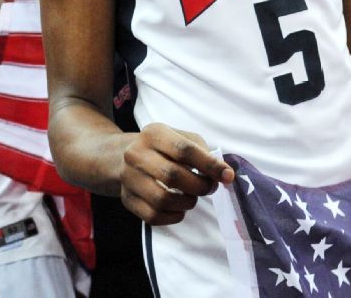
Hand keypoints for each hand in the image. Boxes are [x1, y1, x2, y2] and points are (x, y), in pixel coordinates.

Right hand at [120, 123, 235, 225]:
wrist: (123, 156)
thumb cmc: (163, 148)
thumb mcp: (182, 138)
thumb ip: (204, 152)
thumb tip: (224, 174)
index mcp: (154, 133)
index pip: (184, 150)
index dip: (210, 165)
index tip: (227, 176)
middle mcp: (136, 154)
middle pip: (173, 176)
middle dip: (199, 186)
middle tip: (210, 188)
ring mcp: (128, 178)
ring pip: (162, 199)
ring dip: (187, 203)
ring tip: (193, 197)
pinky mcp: (127, 199)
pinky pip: (153, 216)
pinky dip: (173, 217)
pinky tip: (180, 209)